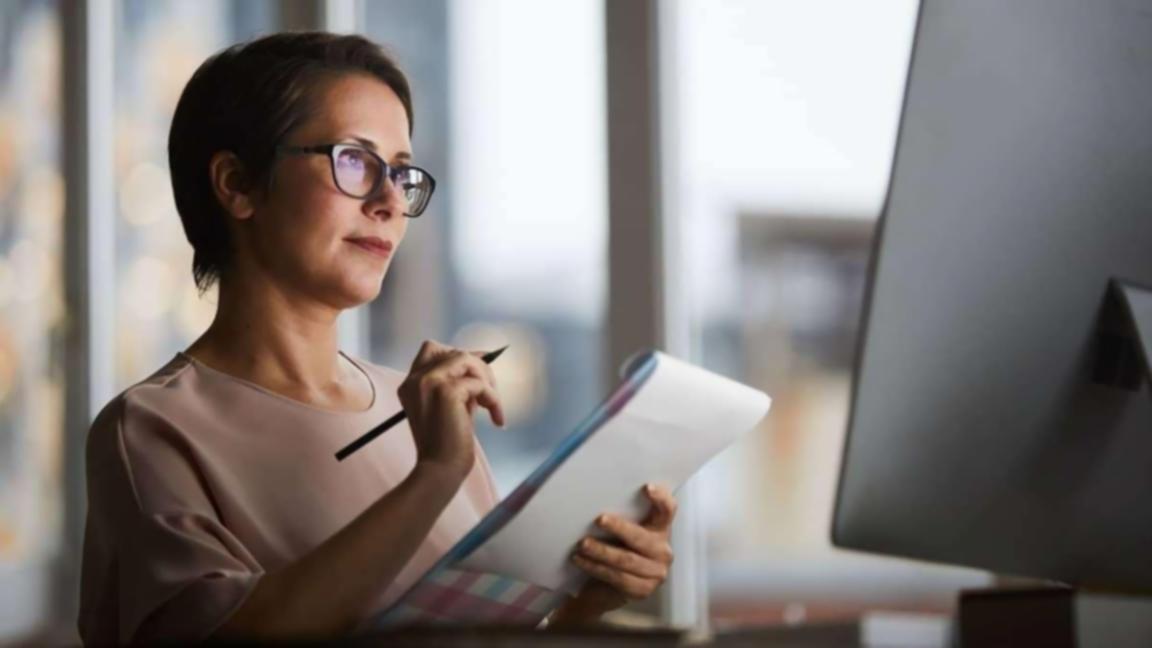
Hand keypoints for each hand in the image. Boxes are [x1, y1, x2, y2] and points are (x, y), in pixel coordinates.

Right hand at [397, 340, 504, 480]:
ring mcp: (428, 382)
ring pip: (467, 360)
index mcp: (411, 384)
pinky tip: (496, 419)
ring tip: (492, 405)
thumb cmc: (447, 444)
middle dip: (479, 368)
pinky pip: (479, 384)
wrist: (440, 470)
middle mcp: (415, 379)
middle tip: (491, 393)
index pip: (431, 349)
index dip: (459, 355)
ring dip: (487, 380)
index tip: (480, 370)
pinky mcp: (446, 391)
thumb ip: (459, 384)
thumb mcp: (450, 406)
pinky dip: (493, 400)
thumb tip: (482, 360)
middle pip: (454, 352)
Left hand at [552, 483, 677, 625]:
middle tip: (599, 519)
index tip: (646, 487)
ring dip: (601, 551)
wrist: (607, 588)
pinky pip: (618, 577)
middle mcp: (663, 550)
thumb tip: (598, 496)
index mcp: (660, 528)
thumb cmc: (615, 549)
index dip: (661, 498)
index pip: (667, 510)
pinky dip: (596, 568)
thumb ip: (621, 515)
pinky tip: (580, 560)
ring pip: (626, 560)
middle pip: (641, 537)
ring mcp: (656, 573)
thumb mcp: (620, 530)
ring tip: (582, 544)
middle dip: (619, 528)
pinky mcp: (643, 590)